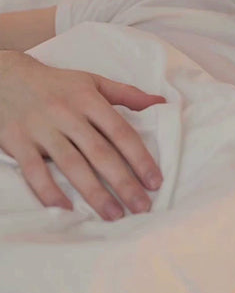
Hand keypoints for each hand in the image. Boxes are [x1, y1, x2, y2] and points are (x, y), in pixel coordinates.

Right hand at [0, 50, 165, 220]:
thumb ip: (128, 94)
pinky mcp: (18, 143)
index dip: (140, 158)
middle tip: (142, 207)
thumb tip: (161, 102)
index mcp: (89, 100)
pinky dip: (49, 192)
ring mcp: (42, 130)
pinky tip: (67, 210)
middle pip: (100, 153)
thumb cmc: (59, 84)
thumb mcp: (94, 82)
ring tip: (114, 215)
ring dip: (94, 193)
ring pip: (72, 165)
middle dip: (123, 182)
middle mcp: (68, 115)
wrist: (7, 78)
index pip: (121, 132)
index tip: (155, 181)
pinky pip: (35, 171)